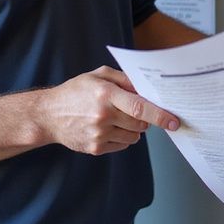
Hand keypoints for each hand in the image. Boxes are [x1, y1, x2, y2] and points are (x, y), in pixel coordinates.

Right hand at [35, 66, 178, 155]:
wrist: (48, 115)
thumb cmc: (76, 91)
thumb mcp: (99, 75)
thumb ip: (125, 80)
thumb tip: (148, 89)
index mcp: (105, 94)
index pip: (140, 107)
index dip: (160, 115)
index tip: (174, 121)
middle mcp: (103, 116)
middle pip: (140, 124)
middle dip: (145, 119)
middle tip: (136, 111)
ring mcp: (99, 135)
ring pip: (134, 137)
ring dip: (133, 129)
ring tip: (116, 118)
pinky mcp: (95, 148)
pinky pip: (122, 145)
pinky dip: (121, 137)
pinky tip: (107, 127)